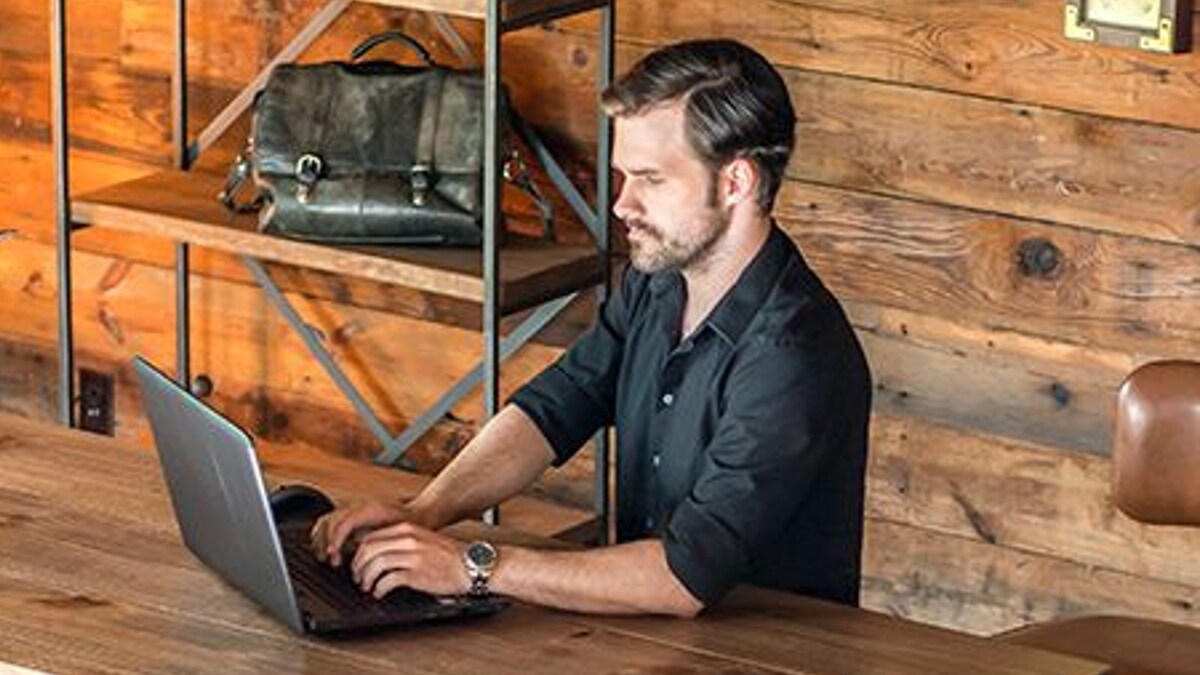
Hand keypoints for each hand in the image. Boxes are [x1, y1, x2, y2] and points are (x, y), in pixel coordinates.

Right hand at [310, 500, 406, 566]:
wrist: (414, 515)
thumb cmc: (408, 525)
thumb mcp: (398, 532)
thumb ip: (381, 541)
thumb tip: (366, 555)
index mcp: (369, 509)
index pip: (345, 521)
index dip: (336, 538)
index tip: (333, 553)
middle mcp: (357, 506)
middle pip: (331, 520)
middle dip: (326, 541)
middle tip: (331, 559)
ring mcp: (351, 510)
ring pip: (326, 520)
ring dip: (321, 539)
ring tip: (325, 556)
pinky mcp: (349, 516)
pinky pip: (328, 522)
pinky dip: (323, 536)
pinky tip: (327, 550)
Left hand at [351, 522, 471, 597]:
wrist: (472, 564)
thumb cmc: (451, 556)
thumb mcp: (424, 539)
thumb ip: (402, 542)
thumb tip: (380, 552)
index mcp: (407, 529)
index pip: (371, 538)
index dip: (359, 553)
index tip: (359, 564)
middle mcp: (408, 540)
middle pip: (369, 550)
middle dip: (358, 566)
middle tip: (358, 577)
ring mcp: (412, 557)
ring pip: (376, 565)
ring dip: (366, 578)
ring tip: (367, 587)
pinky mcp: (416, 574)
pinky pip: (388, 581)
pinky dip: (379, 588)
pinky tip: (380, 592)